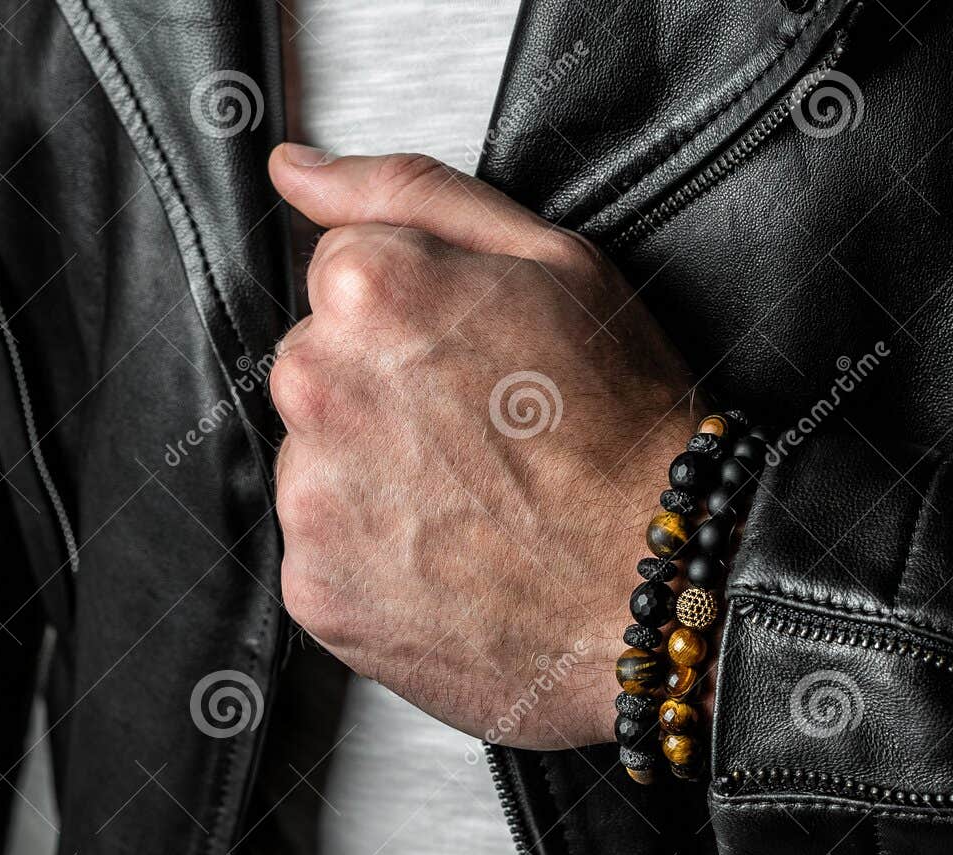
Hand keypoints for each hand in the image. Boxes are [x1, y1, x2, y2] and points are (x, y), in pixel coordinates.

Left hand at [267, 145, 697, 750]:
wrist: (654, 582)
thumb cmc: (622, 429)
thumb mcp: (552, 260)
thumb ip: (408, 192)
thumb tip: (298, 170)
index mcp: (369, 290)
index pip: (339, 270)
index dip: (415, 310)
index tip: (469, 356)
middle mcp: (319, 387)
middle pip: (317, 364)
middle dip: (380, 388)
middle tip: (476, 432)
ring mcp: (311, 496)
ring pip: (316, 458)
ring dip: (370, 471)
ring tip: (464, 498)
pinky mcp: (313, 587)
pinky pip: (322, 548)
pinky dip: (370, 551)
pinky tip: (443, 550)